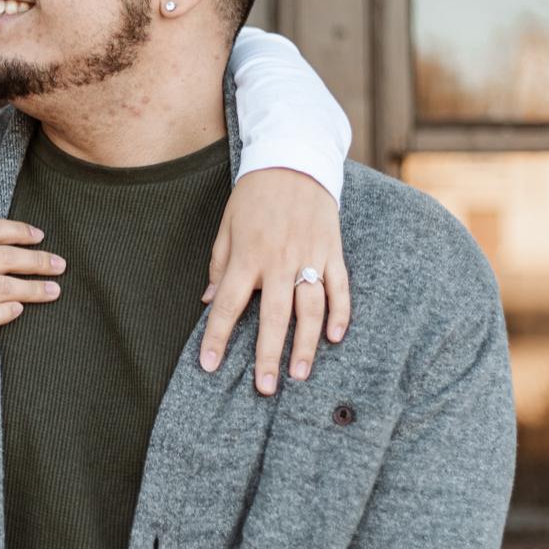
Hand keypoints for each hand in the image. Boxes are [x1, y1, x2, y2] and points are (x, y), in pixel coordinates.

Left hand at [198, 168, 349, 394]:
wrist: (293, 160)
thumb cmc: (253, 197)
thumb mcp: (226, 228)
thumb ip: (219, 266)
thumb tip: (207, 301)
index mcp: (246, 256)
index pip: (227, 304)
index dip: (216, 336)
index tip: (209, 365)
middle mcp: (278, 261)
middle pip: (273, 316)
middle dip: (268, 355)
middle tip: (265, 388)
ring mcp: (309, 256)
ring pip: (310, 308)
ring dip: (306, 344)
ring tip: (300, 375)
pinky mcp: (332, 251)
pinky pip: (339, 287)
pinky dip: (340, 313)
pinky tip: (335, 338)